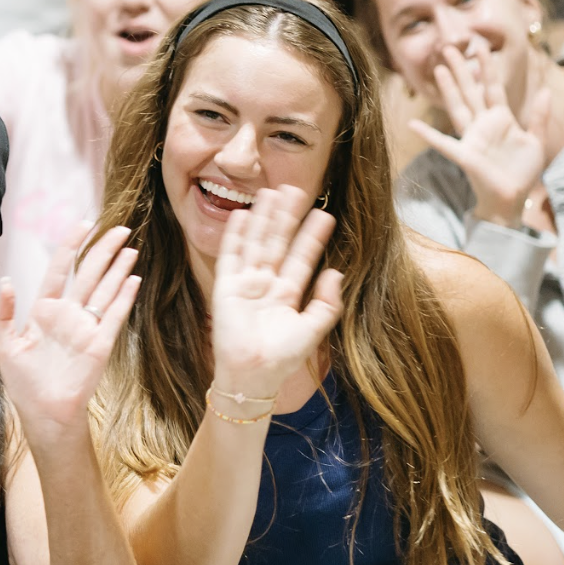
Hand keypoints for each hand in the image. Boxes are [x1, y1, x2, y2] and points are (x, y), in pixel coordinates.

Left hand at [0, 223, 140, 437]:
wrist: (43, 413)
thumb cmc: (23, 382)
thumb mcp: (5, 344)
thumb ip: (4, 312)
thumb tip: (8, 280)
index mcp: (45, 310)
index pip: (61, 269)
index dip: (72, 246)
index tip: (83, 225)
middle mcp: (69, 314)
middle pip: (89, 273)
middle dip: (103, 250)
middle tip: (120, 229)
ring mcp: (87, 327)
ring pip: (105, 290)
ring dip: (118, 269)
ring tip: (131, 247)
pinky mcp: (101, 343)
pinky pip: (114, 315)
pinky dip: (124, 297)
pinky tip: (133, 278)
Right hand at [209, 186, 342, 401]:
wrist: (251, 375)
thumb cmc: (281, 358)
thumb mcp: (312, 330)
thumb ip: (326, 304)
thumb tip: (336, 273)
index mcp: (288, 293)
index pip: (302, 257)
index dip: (312, 236)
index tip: (323, 214)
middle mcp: (267, 283)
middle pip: (277, 242)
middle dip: (286, 217)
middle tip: (295, 189)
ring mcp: (246, 283)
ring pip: (255, 243)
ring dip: (262, 219)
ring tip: (270, 193)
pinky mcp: (226, 286)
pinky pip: (230, 256)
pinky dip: (234, 236)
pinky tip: (240, 215)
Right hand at [409, 43, 550, 228]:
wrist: (512, 199)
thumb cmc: (522, 172)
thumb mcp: (535, 141)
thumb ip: (538, 116)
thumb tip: (546, 90)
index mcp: (501, 119)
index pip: (492, 87)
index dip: (487, 68)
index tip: (481, 46)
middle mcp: (483, 125)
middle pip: (470, 91)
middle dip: (461, 69)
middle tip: (449, 47)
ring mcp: (472, 139)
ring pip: (458, 108)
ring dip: (448, 89)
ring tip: (438, 69)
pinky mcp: (465, 156)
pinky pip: (444, 144)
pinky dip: (428, 135)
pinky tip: (412, 124)